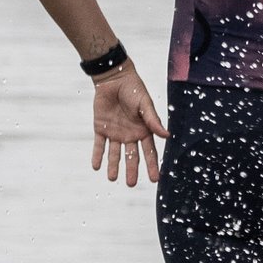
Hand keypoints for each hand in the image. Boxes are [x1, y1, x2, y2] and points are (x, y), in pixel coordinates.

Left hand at [92, 64, 164, 185]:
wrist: (114, 78)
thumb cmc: (133, 89)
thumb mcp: (145, 105)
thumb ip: (153, 120)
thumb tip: (167, 136)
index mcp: (143, 130)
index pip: (149, 152)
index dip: (151, 165)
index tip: (155, 179)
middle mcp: (130, 135)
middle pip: (131, 156)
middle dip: (132, 170)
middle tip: (131, 184)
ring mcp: (115, 133)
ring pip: (114, 153)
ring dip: (113, 166)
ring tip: (112, 178)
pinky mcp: (101, 128)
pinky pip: (99, 144)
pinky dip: (97, 155)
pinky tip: (96, 166)